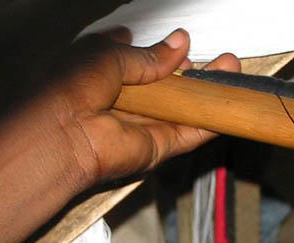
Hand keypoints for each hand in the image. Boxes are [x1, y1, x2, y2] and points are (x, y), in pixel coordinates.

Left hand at [50, 28, 239, 184]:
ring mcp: (141, 126)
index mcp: (101, 73)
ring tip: (231, 69)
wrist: (62, 134)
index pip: (135, 60)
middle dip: (189, 71)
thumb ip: (148, 55)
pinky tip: (229, 104)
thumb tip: (180, 44)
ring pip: (181, 108)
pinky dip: (209, 121)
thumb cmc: (70, 87)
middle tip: (216, 57)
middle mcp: (121, 101)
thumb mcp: (108, 55)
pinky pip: (188, 134)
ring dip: (206, 91)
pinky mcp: (156, 149)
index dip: (158, 51)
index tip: (179, 42)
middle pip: (164, 86)